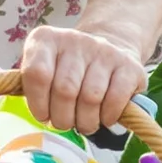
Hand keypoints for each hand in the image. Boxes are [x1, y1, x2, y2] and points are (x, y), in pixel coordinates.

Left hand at [16, 24, 146, 134]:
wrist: (111, 44)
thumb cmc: (69, 68)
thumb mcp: (45, 67)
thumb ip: (33, 85)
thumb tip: (32, 110)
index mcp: (46, 39)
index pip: (37, 74)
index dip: (38, 103)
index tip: (43, 115)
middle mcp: (74, 39)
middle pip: (65, 90)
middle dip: (63, 118)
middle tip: (65, 123)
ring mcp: (104, 50)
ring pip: (90, 98)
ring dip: (85, 121)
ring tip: (83, 123)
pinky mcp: (129, 65)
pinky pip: (115, 100)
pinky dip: (107, 117)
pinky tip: (103, 117)